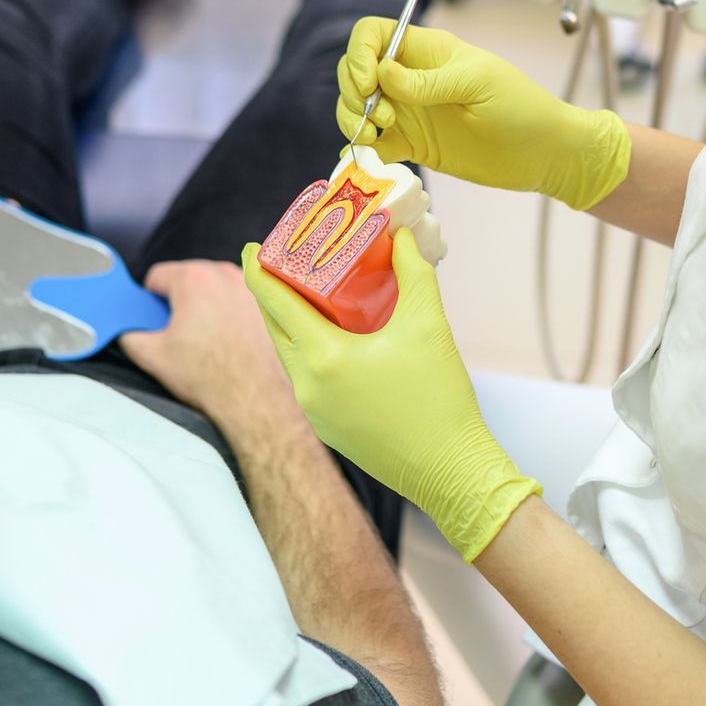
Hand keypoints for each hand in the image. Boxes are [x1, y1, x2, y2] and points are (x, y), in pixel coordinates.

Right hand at [120, 261, 303, 437]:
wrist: (255, 397)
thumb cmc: (211, 377)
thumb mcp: (151, 355)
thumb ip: (128, 334)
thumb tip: (127, 328)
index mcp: (194, 279)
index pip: (156, 276)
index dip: (150, 300)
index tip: (155, 319)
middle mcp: (225, 274)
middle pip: (186, 277)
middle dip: (178, 300)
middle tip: (179, 333)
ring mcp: (249, 286)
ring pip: (212, 286)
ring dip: (204, 304)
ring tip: (206, 337)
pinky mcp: (266, 301)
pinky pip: (236, 296)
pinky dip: (228, 310)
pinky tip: (227, 337)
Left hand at [241, 231, 540, 560]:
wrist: (451, 470)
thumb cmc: (440, 398)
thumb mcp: (428, 323)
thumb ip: (413, 271)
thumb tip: (402, 234)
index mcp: (324, 357)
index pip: (274, 302)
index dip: (259, 270)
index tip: (254, 246)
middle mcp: (307, 386)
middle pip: (274, 328)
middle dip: (271, 294)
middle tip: (279, 263)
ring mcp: (314, 412)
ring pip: (289, 356)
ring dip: (290, 325)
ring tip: (305, 297)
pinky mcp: (327, 429)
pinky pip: (305, 381)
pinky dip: (308, 353)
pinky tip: (329, 341)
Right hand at [337, 19, 631, 210]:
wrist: (545, 154)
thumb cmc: (522, 108)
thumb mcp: (478, 84)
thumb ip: (428, 81)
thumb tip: (381, 75)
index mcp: (427, 51)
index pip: (373, 34)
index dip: (360, 54)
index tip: (370, 84)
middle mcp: (410, 78)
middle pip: (356, 70)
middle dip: (353, 91)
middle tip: (383, 116)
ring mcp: (409, 111)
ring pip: (357, 106)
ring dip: (352, 119)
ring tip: (377, 135)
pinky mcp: (412, 144)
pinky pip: (373, 142)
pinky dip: (362, 149)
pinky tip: (371, 157)